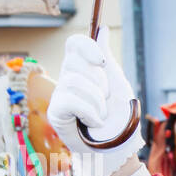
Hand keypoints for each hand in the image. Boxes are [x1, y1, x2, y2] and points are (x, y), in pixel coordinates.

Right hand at [47, 28, 144, 175]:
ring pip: (75, 82)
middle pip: (75, 62)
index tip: (101, 62)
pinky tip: (95, 123)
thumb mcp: (118, 84)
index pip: (74, 44)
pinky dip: (90, 112)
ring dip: (97, 101)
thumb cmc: (119, 117)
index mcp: (83, 70)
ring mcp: (60, 95)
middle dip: (98, 82)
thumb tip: (102, 29)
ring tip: (102, 115)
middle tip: (105, 99)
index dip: (86, 48)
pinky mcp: (56, 113)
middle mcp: (68, 79)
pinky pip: (70, 100)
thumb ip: (106, 58)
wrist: (118, 145)